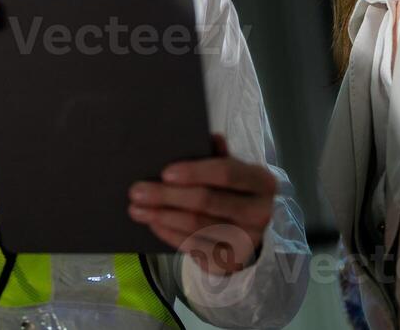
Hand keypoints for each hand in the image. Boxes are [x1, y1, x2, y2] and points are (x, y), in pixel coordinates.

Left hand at [127, 133, 276, 274]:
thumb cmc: (232, 191)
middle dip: (168, 196)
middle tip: (136, 191)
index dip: (196, 172)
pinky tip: (153, 223)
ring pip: (197, 226)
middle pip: (208, 202)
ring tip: (136, 209)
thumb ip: (218, 155)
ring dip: (162, 216)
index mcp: (262, 182)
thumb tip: (211, 137)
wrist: (247, 231)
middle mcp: (260, 213)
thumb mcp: (231, 170)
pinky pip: (193, 246)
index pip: (227, 173)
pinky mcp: (231, 261)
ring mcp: (247, 240)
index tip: (164, 172)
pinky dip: (169, 233)